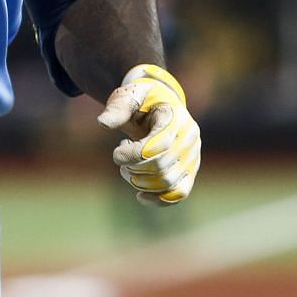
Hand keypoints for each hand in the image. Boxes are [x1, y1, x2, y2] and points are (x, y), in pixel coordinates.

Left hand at [98, 64, 201, 205]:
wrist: (160, 105)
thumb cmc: (141, 101)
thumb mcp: (128, 96)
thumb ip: (117, 108)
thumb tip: (103, 122)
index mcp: (175, 118)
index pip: (160, 145)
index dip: (134, 155)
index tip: (117, 152)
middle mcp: (189, 138)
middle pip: (162, 166)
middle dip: (134, 168)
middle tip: (120, 157)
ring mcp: (192, 156)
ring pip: (169, 182)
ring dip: (140, 181)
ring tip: (127, 168)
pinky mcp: (189, 170)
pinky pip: (180, 193)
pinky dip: (159, 200)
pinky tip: (140, 196)